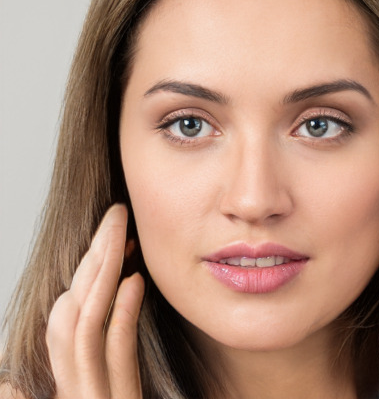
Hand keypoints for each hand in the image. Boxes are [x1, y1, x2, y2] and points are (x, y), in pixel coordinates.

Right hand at [46, 204, 144, 398]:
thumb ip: (81, 372)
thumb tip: (27, 367)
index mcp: (67, 382)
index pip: (68, 317)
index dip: (87, 272)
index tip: (112, 238)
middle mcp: (72, 387)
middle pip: (74, 309)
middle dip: (93, 257)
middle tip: (115, 216)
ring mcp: (89, 397)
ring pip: (86, 323)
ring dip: (102, 272)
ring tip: (120, 231)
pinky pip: (115, 354)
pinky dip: (122, 313)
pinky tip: (134, 280)